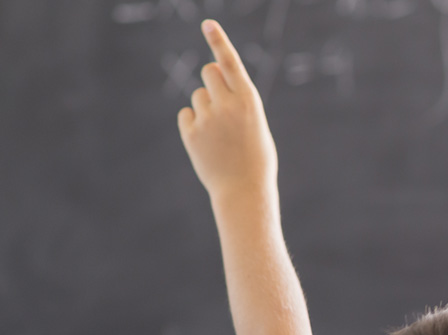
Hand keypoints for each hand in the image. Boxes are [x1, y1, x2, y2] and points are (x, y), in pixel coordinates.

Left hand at [177, 20, 277, 199]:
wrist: (245, 192)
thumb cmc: (256, 160)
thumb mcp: (256, 127)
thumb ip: (238, 104)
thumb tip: (214, 90)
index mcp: (249, 101)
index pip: (230, 62)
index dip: (218, 40)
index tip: (207, 24)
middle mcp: (227, 105)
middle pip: (208, 72)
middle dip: (212, 82)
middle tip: (220, 103)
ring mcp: (208, 118)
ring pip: (197, 96)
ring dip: (205, 108)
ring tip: (219, 135)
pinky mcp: (192, 133)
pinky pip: (186, 115)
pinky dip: (194, 124)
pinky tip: (207, 143)